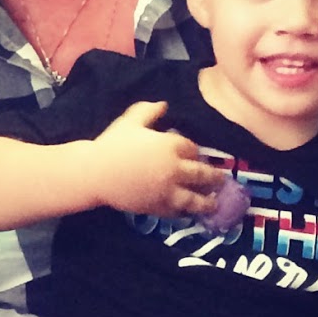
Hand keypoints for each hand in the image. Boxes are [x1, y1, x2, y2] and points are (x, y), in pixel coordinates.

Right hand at [92, 102, 224, 217]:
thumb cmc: (112, 144)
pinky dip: (186, 211)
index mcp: (171, 145)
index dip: (194, 152)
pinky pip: (178, 211)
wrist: (96, 172)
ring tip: (214, 203)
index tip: (194, 155)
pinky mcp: (159, 207)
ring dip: (208, 201)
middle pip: (202, 174)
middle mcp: (176, 169)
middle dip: (214, 178)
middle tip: (221, 181)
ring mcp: (169, 190)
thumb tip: (164, 104)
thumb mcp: (130, 122)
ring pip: (196, 198)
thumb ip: (148, 111)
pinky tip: (189, 212)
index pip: (192, 149)